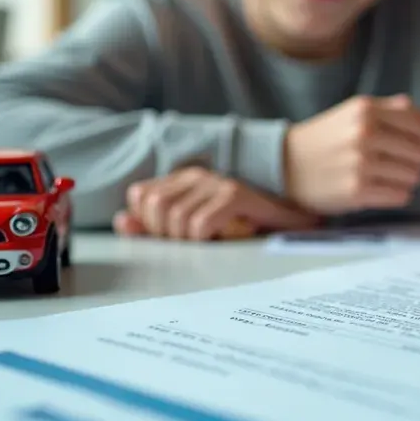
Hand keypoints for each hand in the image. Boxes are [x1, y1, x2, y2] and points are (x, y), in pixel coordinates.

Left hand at [114, 166, 319, 239]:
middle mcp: (199, 176)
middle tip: (194, 244)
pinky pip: (200, 225)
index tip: (171, 238)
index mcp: (185, 179)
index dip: (148, 223)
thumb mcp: (196, 228)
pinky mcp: (236, 196)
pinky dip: (206, 240)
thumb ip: (157, 226)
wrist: (295, 220)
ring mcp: (218, 184)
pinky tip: (223, 240)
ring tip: (211, 242)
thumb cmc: (246, 228)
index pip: (141, 196)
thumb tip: (123, 221)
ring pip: (175, 218)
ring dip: (189, 241)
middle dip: (166, 234)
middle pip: (154, 207)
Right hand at [284, 94, 419, 214]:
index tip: (412, 145)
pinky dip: (396, 195)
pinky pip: (400, 196)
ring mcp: (360, 163)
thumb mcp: (357, 113)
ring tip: (387, 176)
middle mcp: (364, 134)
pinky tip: (380, 189)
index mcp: (365, 109)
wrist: (286, 164)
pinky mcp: (357, 190)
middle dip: (414, 160)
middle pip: (419, 152)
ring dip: (406, 179)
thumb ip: (399, 116)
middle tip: (396, 163)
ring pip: (413, 175)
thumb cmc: (327, 138)